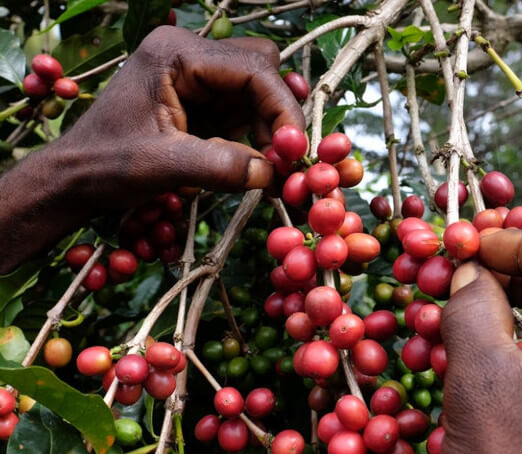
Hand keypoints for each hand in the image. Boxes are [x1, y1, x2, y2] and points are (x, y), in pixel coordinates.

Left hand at [62, 27, 304, 198]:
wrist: (74, 179)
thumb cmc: (104, 165)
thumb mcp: (162, 165)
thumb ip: (219, 166)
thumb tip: (271, 173)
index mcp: (176, 54)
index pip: (253, 68)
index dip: (282, 109)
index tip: (295, 152)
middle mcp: (190, 58)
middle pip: (261, 73)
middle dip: (277, 117)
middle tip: (281, 163)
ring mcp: (195, 81)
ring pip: (256, 96)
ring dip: (268, 133)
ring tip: (267, 172)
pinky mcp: (199, 106)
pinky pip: (242, 116)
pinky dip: (254, 142)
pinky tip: (253, 168)